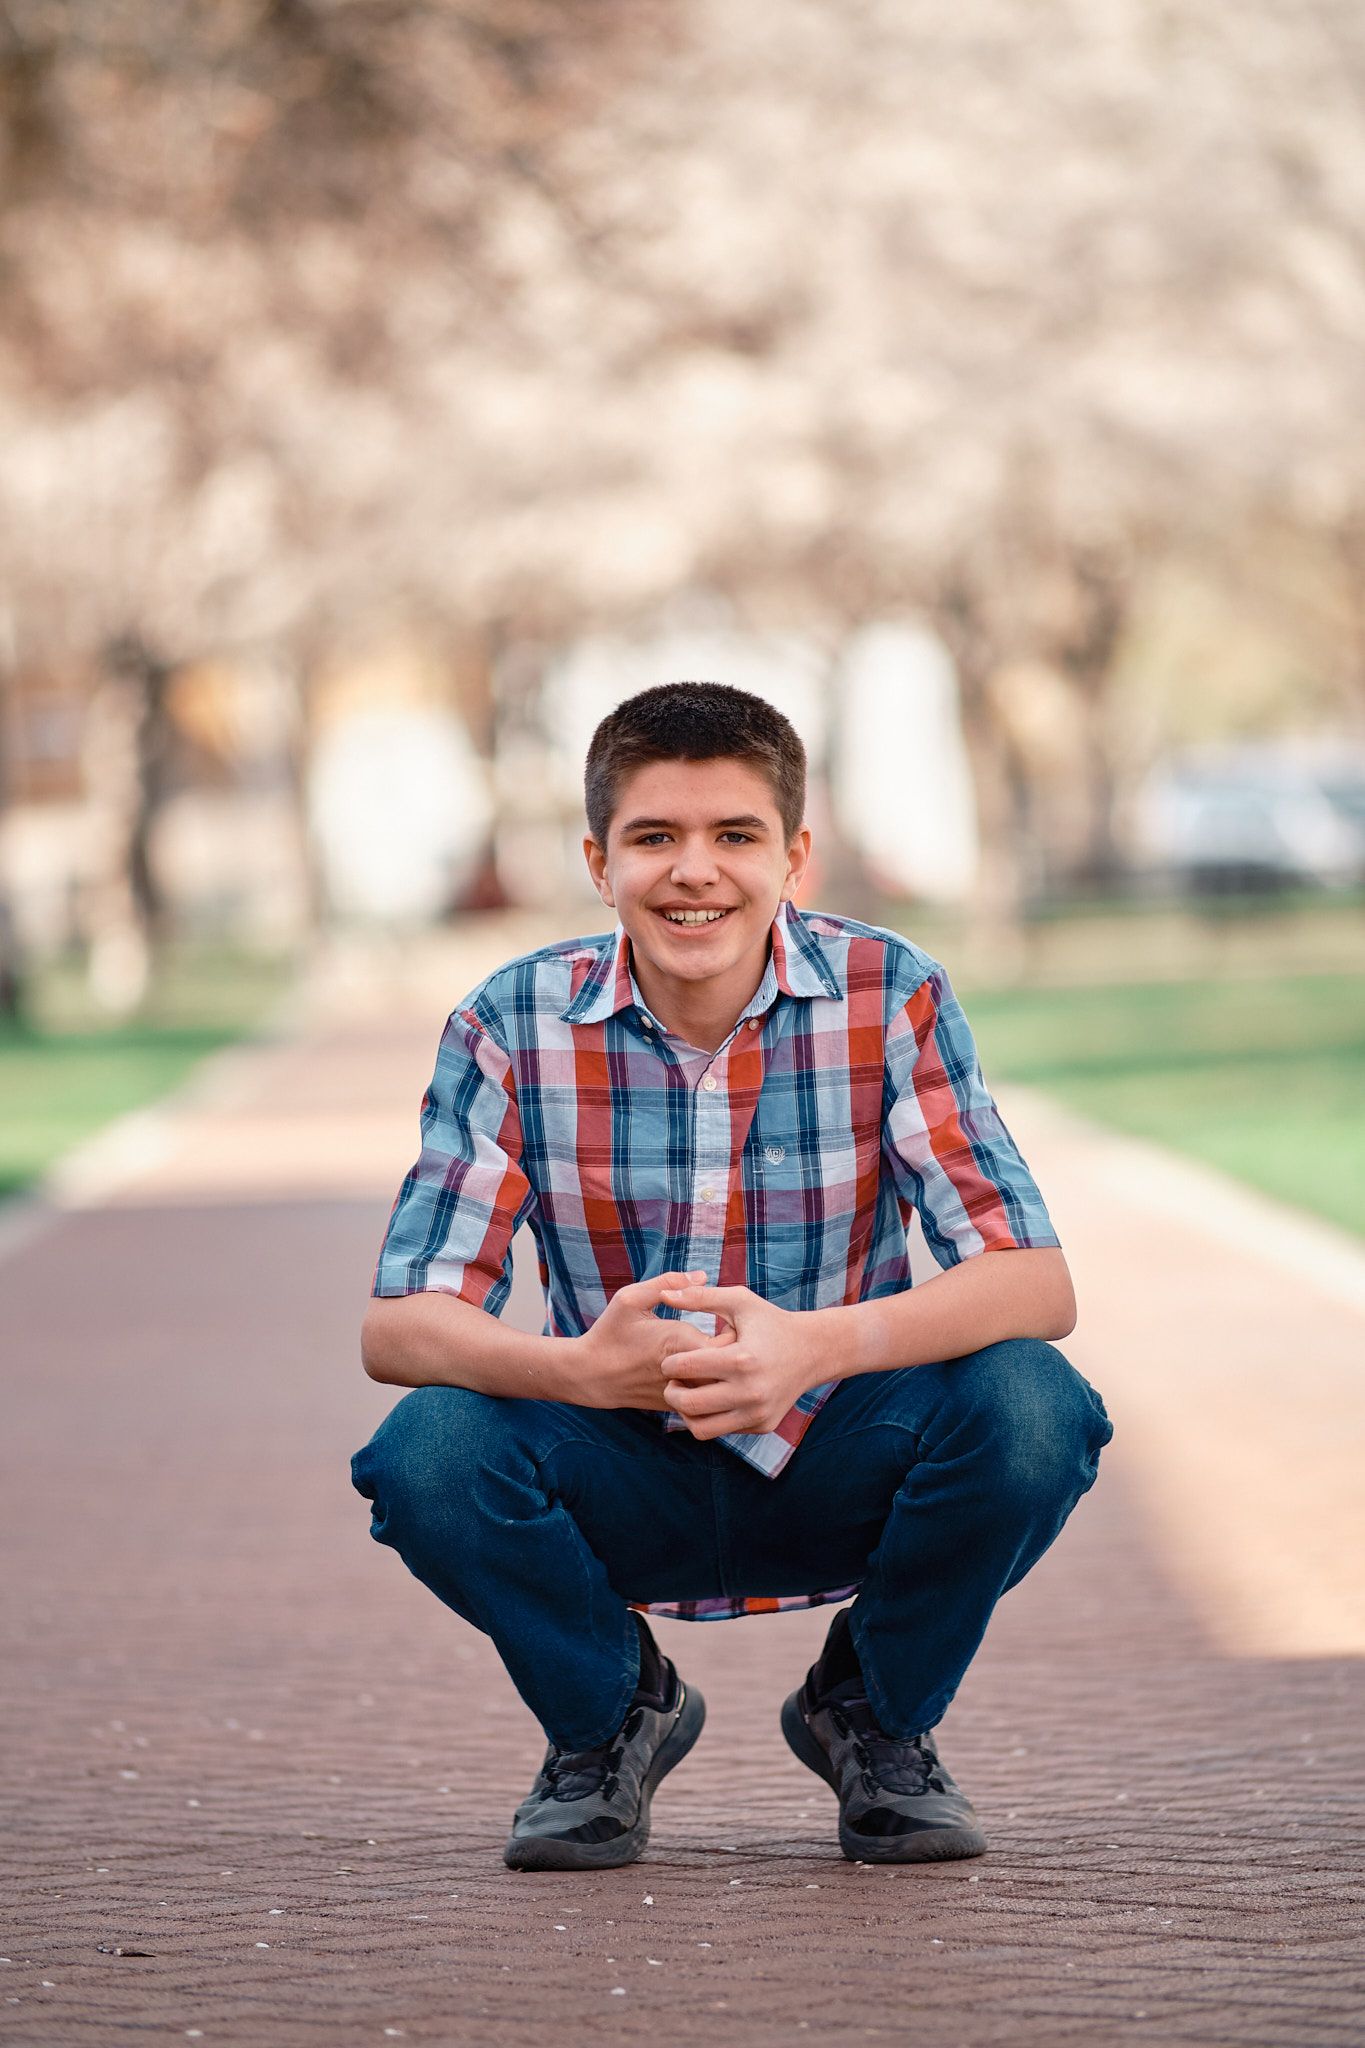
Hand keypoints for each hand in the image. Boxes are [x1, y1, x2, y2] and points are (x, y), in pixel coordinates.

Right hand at [574, 1271, 735, 1410]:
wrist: (590, 1376)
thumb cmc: (610, 1333)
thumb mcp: (630, 1298)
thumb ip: (668, 1282)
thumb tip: (703, 1275)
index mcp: (679, 1341)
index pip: (731, 1340)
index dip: (738, 1329)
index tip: (731, 1319)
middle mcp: (684, 1370)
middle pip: (732, 1366)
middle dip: (737, 1351)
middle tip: (733, 1336)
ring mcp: (681, 1392)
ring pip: (720, 1385)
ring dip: (725, 1370)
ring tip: (722, 1355)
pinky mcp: (676, 1406)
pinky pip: (704, 1398)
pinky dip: (709, 1386)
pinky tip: (703, 1371)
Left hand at [655, 1282, 822, 1438]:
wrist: (813, 1351)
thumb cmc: (771, 1322)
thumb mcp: (740, 1302)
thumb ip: (700, 1297)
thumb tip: (664, 1295)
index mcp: (742, 1358)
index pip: (687, 1368)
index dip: (669, 1364)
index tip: (670, 1360)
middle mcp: (751, 1391)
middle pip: (689, 1403)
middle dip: (671, 1392)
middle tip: (672, 1381)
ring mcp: (758, 1412)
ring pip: (701, 1428)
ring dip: (686, 1413)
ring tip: (687, 1393)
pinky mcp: (762, 1425)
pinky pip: (722, 1431)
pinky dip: (709, 1418)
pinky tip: (710, 1399)